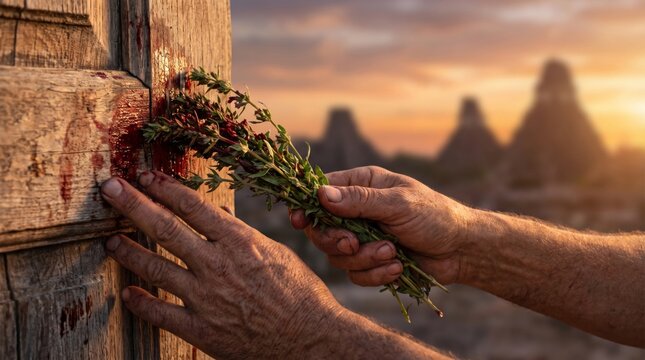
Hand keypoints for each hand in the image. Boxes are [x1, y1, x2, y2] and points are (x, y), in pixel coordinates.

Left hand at [101, 171, 342, 358]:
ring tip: (110, 240)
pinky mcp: (202, 330)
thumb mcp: (276, 253)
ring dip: (129, 252)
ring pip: (156, 269)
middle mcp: (218, 266)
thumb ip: (241, 235)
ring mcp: (207, 299)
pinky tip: (128, 293)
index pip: (194, 207)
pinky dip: (142, 302)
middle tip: (110, 189)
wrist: (310, 339)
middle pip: (167, 230)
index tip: (145, 176)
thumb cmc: (299, 293)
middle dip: (134, 206)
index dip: (165, 188)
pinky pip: (161, 314)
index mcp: (240, 242)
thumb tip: (217, 216)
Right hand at [291, 166, 474, 285]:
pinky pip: (355, 273)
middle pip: (321, 228)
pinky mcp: (371, 262)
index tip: (297, 219)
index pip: (322, 192)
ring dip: (364, 258)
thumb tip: (320, 195)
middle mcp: (357, 210)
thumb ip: (359, 200)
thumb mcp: (398, 203)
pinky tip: (397, 267)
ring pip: (337, 255)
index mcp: (361, 185)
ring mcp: (363, 237)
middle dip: (337, 240)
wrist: (461, 250)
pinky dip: (375, 273)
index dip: (306, 206)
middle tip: (353, 243)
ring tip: (392, 253)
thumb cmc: (434, 215)